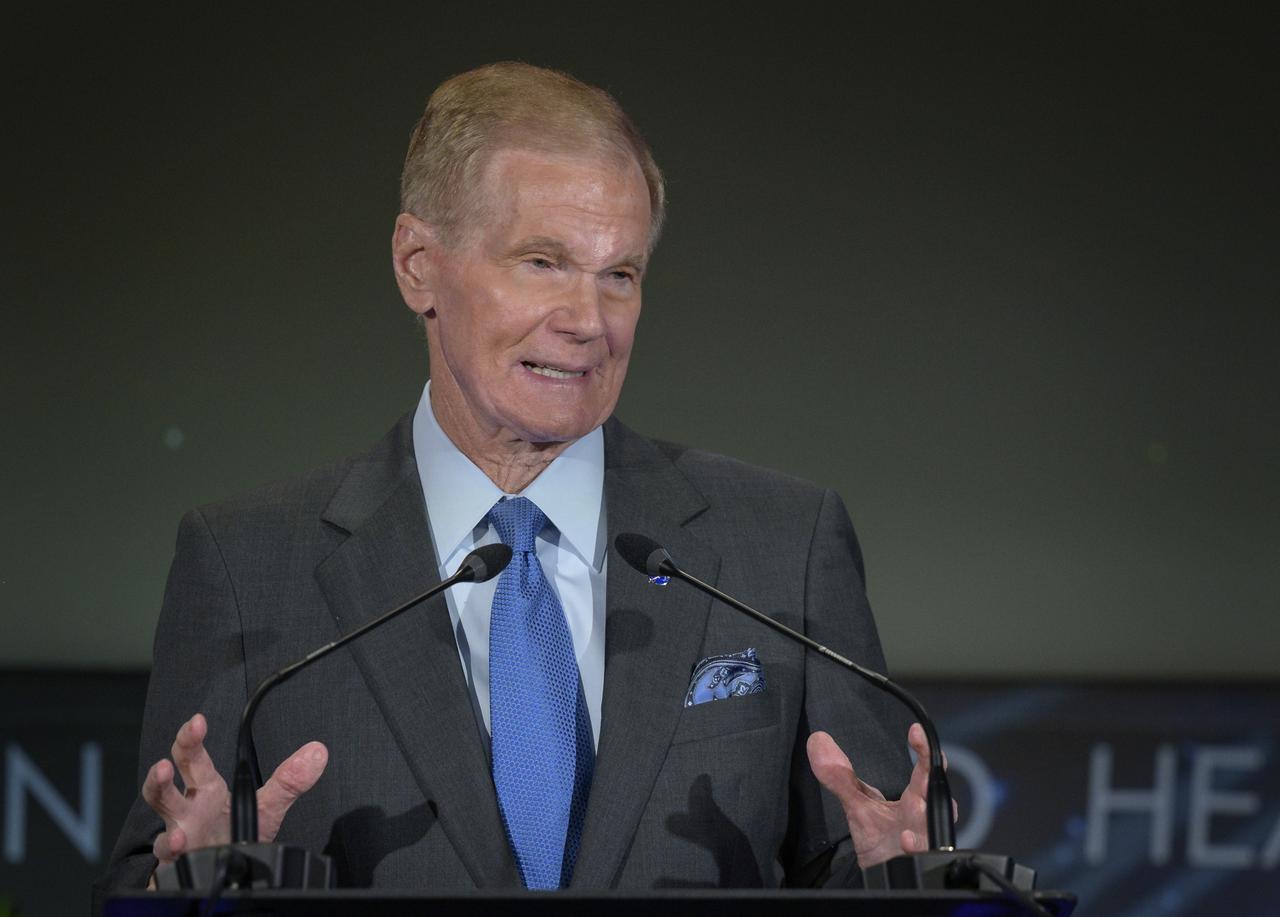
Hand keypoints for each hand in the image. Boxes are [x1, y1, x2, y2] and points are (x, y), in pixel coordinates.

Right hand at [141, 713, 327, 864]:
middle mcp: (187, 810)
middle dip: (161, 774)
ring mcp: (179, 836)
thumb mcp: (266, 807)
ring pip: (161, 824)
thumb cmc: (233, 834)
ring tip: (168, 801)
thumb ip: (289, 781)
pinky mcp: (178, 862)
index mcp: (205, 790)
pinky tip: (178, 842)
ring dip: (160, 804)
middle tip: (164, 765)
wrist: (221, 874)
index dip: (192, 738)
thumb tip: (318, 752)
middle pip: (165, 787)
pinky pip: (168, 857)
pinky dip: (171, 849)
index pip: (193, 758)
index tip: (197, 722)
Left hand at [806, 722, 953, 868]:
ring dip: (925, 821)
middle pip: (937, 797)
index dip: (923, 750)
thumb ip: (839, 776)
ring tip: (913, 814)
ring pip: (934, 829)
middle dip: (932, 784)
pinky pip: (923, 856)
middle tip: (925, 772)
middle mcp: (923, 817)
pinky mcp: (919, 862)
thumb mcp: (856, 803)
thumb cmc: (878, 836)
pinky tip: (906, 842)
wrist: (878, 875)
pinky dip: (917, 849)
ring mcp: (924, 841)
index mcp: (914, 798)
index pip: (925, 769)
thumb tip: (816, 741)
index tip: (915, 730)